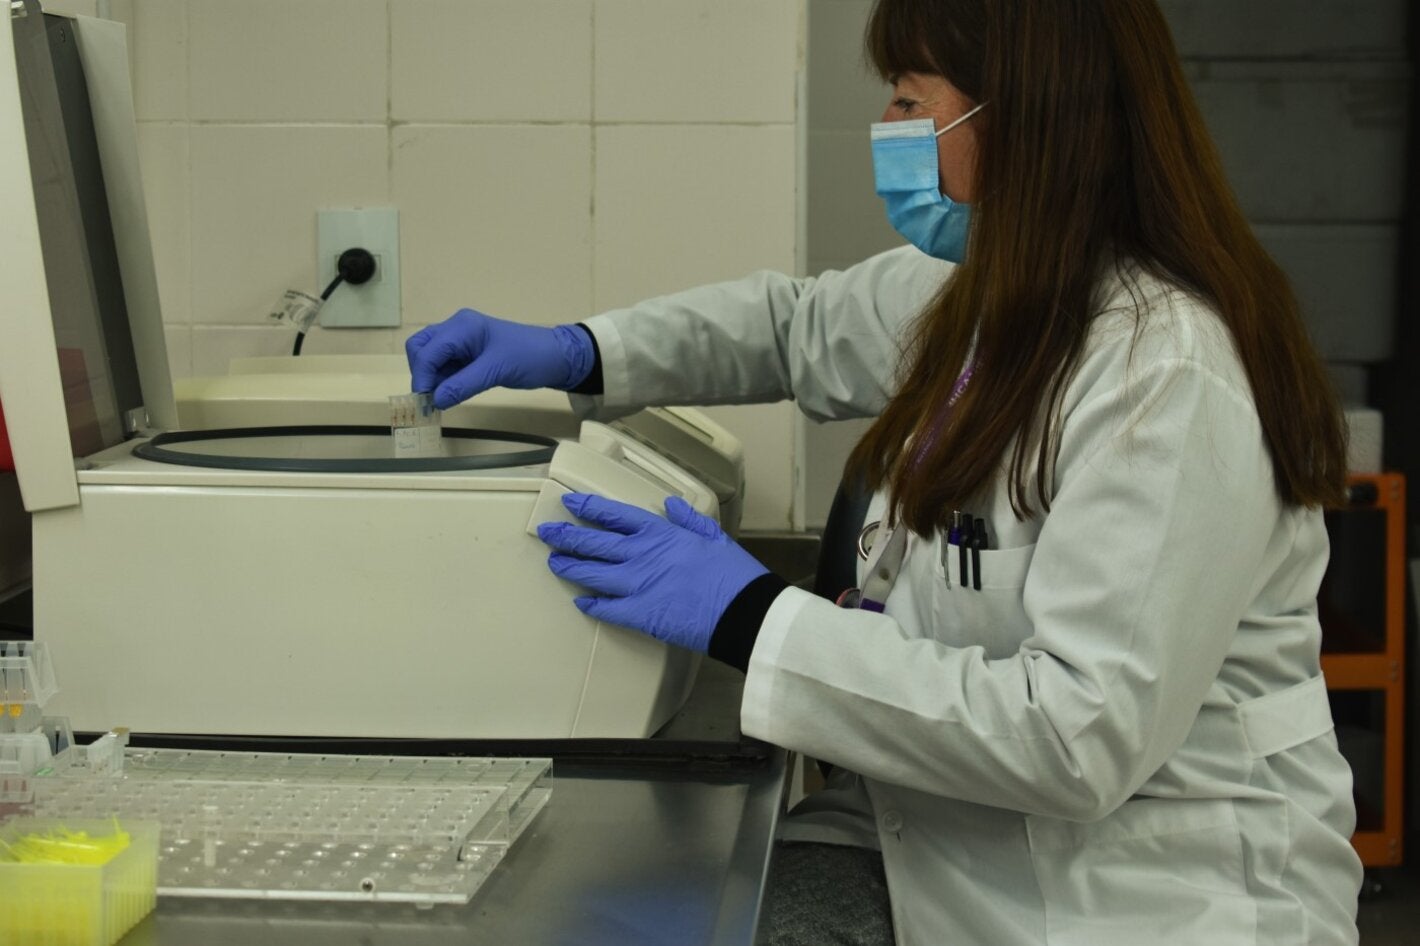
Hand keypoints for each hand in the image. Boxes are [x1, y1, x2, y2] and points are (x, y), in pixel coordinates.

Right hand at [405, 309, 594, 408]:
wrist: (555, 357)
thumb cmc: (530, 357)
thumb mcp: (496, 371)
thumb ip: (463, 385)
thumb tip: (435, 400)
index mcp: (463, 326)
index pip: (428, 350)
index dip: (423, 377)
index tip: (425, 402)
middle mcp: (457, 329)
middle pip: (421, 348)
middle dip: (422, 374)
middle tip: (431, 399)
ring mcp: (461, 340)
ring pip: (430, 358)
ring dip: (431, 379)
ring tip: (442, 400)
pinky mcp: (467, 354)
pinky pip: (444, 366)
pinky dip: (442, 380)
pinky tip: (450, 394)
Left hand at [537, 493, 768, 652]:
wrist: (742, 611)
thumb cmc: (732, 573)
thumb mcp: (713, 536)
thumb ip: (688, 518)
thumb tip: (670, 504)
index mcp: (660, 533)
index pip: (614, 515)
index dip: (588, 508)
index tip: (570, 504)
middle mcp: (642, 555)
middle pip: (594, 543)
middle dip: (567, 537)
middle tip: (547, 533)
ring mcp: (637, 585)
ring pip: (592, 574)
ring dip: (571, 567)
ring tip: (555, 563)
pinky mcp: (640, 614)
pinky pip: (607, 609)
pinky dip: (592, 605)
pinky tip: (581, 602)